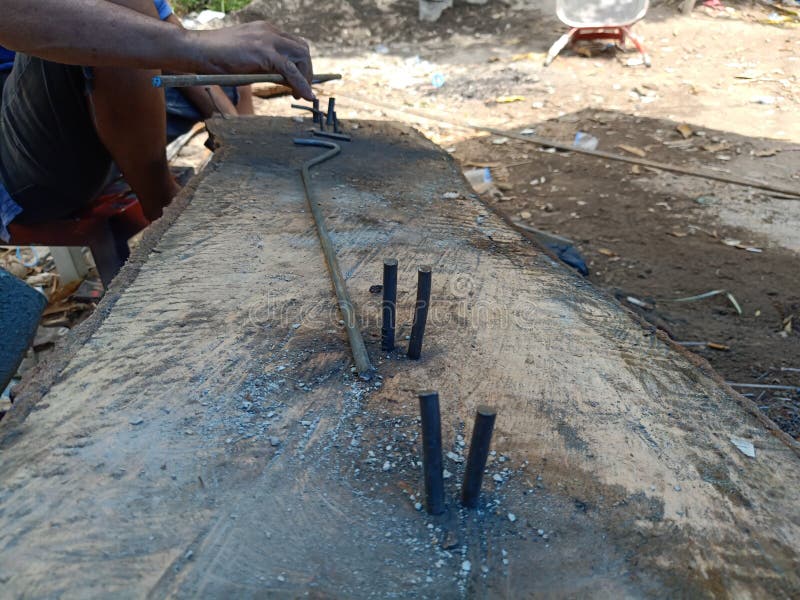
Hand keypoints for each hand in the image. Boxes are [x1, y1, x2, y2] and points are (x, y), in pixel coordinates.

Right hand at [192, 22, 313, 100]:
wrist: (197, 50)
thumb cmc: (217, 58)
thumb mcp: (247, 60)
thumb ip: (266, 66)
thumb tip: (284, 81)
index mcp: (265, 31)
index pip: (294, 44)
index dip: (300, 64)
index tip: (299, 82)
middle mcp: (269, 31)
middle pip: (302, 49)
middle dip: (307, 71)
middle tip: (302, 91)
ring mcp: (267, 40)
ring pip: (301, 56)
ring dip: (306, 77)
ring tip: (300, 95)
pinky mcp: (264, 52)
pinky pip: (291, 70)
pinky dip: (302, 84)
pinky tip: (305, 96)